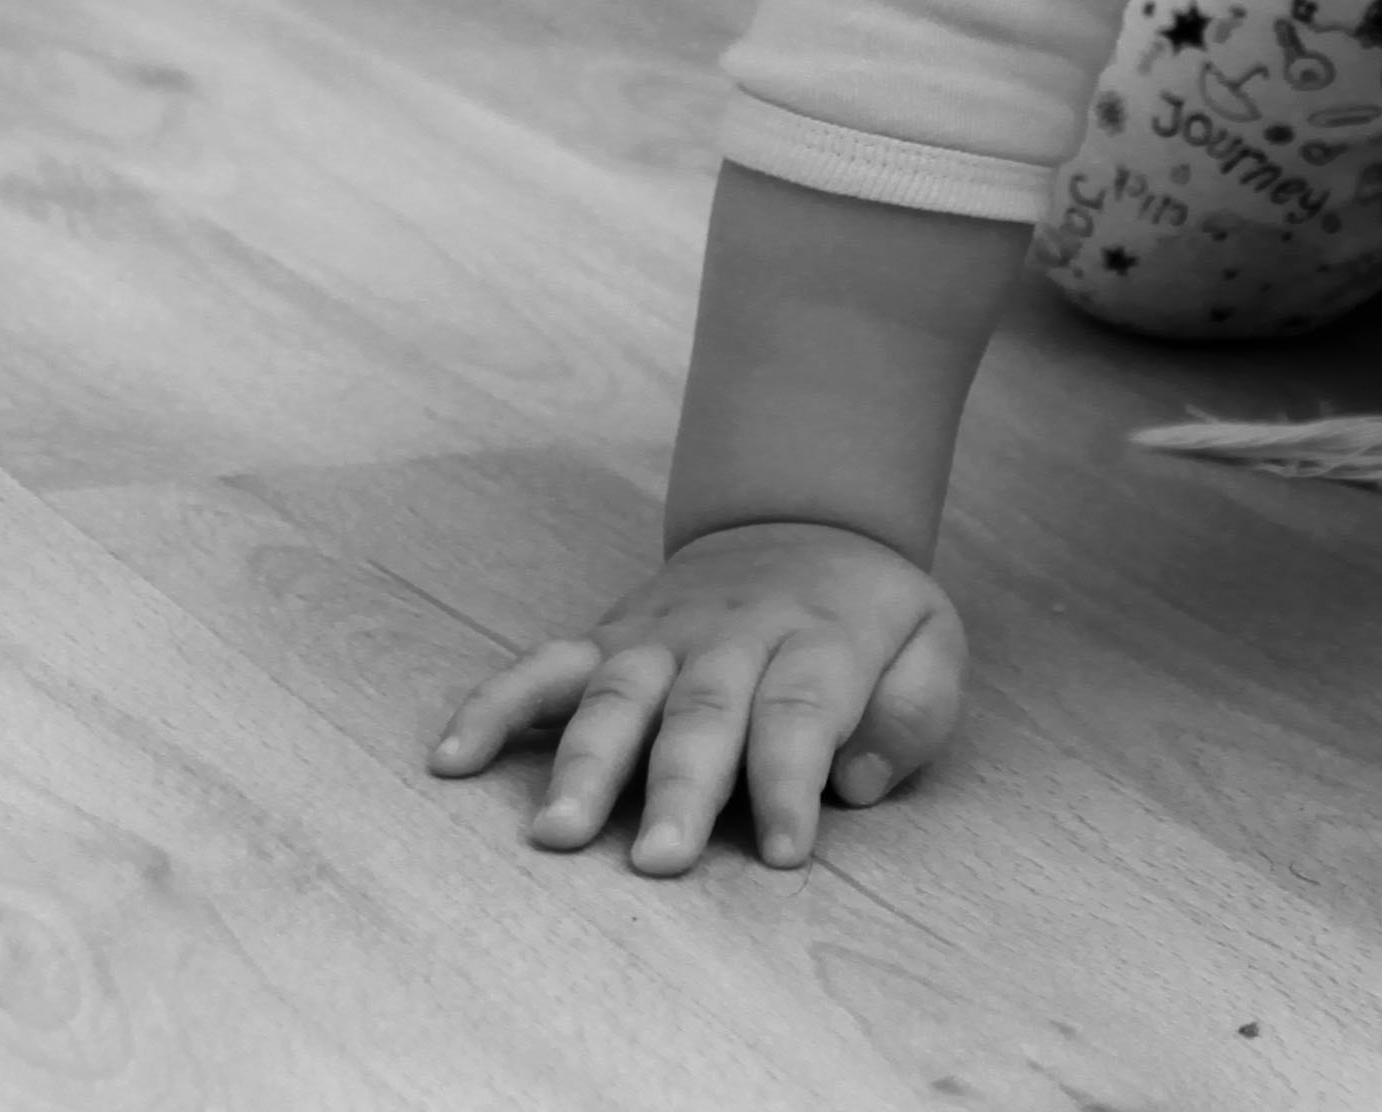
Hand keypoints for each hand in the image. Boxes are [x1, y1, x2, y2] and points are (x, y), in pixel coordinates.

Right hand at [428, 517, 964, 874]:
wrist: (801, 518)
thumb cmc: (866, 615)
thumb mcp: (930, 641)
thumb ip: (915, 709)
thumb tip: (862, 781)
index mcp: (817, 641)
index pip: (800, 716)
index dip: (790, 784)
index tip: (782, 854)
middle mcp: (730, 637)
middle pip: (702, 714)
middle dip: (678, 789)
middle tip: (657, 861)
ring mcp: (660, 635)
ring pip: (615, 695)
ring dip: (585, 763)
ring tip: (555, 833)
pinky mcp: (606, 637)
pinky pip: (540, 665)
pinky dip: (492, 707)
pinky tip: (451, 759)